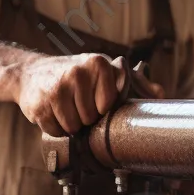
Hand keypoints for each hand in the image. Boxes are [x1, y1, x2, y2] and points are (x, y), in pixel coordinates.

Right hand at [16, 53, 163, 135]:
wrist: (32, 74)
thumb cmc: (76, 76)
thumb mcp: (104, 72)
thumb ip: (135, 83)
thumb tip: (161, 95)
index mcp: (98, 63)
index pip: (108, 105)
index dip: (103, 109)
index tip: (96, 101)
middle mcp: (77, 73)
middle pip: (91, 118)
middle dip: (85, 118)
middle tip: (77, 104)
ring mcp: (56, 88)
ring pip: (73, 127)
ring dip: (70, 124)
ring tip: (65, 108)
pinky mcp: (38, 105)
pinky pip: (56, 131)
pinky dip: (55, 128)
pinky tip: (52, 112)